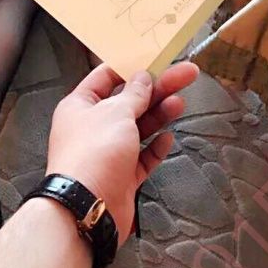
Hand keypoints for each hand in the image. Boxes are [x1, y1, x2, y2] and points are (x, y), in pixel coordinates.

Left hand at [46, 62, 198, 241]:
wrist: (87, 209)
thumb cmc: (95, 151)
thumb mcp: (116, 112)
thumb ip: (134, 94)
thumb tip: (142, 77)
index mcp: (80, 106)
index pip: (106, 77)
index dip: (131, 66)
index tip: (155, 58)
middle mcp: (93, 127)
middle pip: (129, 101)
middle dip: (157, 89)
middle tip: (186, 74)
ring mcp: (108, 153)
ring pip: (138, 128)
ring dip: (159, 115)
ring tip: (180, 102)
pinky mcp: (122, 176)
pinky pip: (142, 157)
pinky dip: (155, 148)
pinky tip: (168, 138)